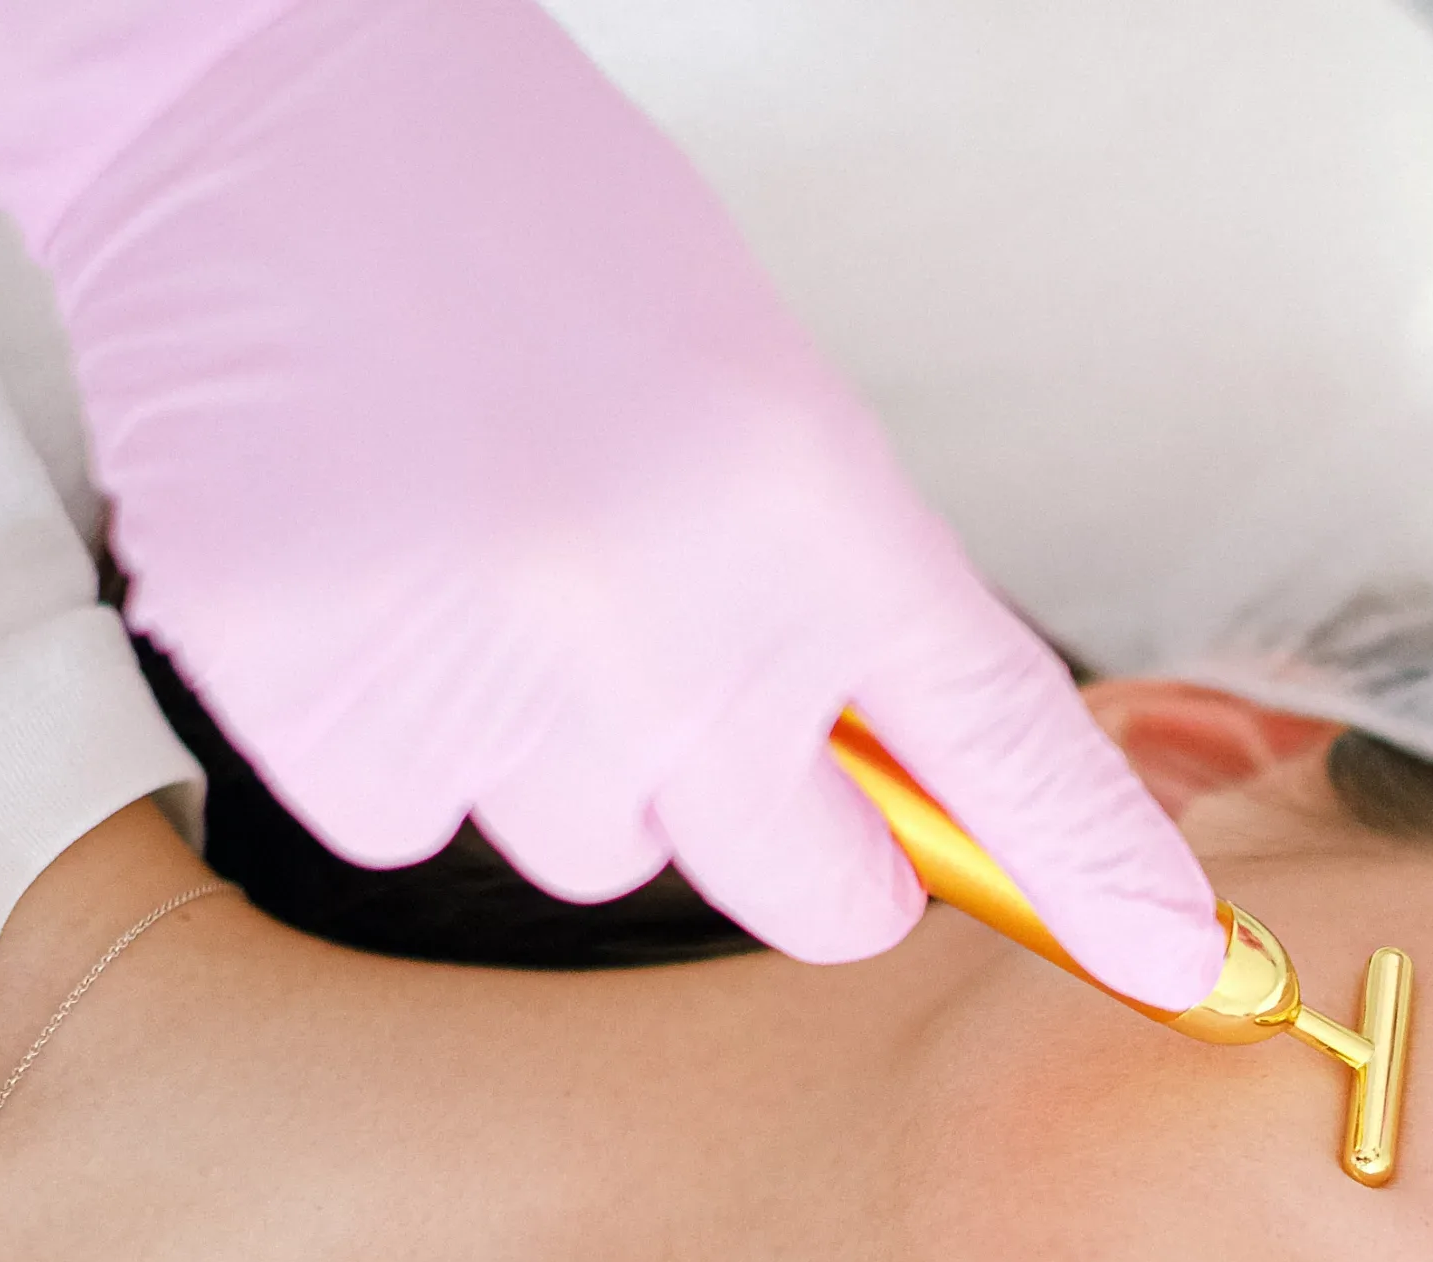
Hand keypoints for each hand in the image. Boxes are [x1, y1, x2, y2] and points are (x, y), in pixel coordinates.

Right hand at [0, 0, 1225, 1004]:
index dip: (1099, 878)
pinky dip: (413, 746)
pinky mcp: (316, 717)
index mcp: (805, 511)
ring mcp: (485, 689)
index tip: (1177, 966)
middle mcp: (662, 626)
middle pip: (813, 893)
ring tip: (497, 572)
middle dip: (801, 834)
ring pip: (600, 854)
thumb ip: (844, 597)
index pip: (1004, 754)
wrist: (255, 125)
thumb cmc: (527, 224)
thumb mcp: (759, 393)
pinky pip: (417, 828)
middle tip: (727, 709)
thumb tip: (912, 782)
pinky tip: (388, 597)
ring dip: (578, 762)